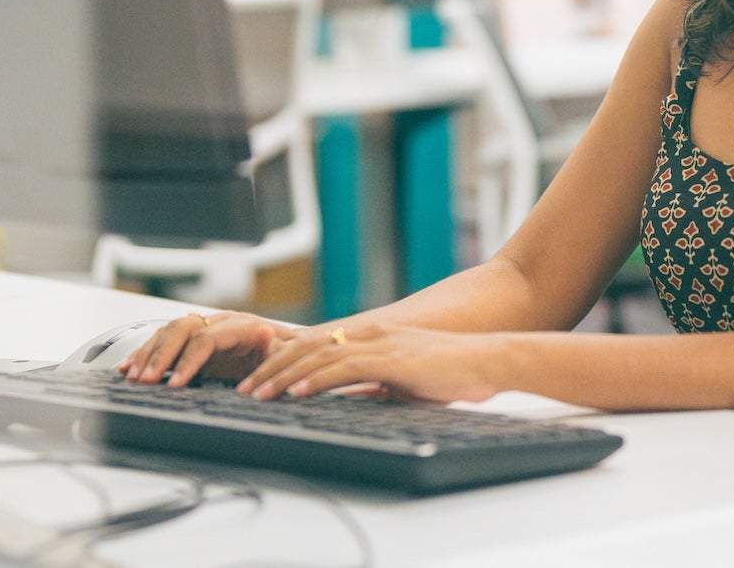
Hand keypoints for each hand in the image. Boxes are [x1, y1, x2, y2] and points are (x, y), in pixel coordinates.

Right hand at [116, 311, 296, 386]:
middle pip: (181, 330)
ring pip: (168, 332)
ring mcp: (204, 326)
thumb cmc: (284, 357)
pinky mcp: (193, 338)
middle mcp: (218, 321)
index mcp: (239, 326)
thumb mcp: (283, 357)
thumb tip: (265, 335)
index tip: (175, 385)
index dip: (188, 361)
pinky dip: (144, 352)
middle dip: (160, 356)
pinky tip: (129, 367)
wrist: (285, 350)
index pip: (205, 339)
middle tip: (146, 381)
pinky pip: (163, 339)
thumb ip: (272, 349)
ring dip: (148, 354)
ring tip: (134, 378)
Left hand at [236, 322, 505, 404]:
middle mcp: (370, 334)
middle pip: (308, 348)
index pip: (315, 347)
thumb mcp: (403, 382)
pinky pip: (346, 368)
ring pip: (320, 355)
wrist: (489, 361)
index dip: (282, 363)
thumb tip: (344, 400)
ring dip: (285, 376)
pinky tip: (298, 392)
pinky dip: (318, 379)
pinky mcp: (393, 358)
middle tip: (244, 390)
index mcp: (371, 337)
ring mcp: (380, 343)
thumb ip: (373, 386)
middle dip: (271, 370)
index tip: (258, 383)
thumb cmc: (453, 373)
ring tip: (259, 394)